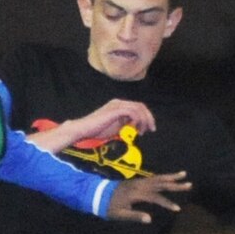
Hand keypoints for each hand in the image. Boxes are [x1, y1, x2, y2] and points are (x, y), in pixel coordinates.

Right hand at [28, 99, 156, 154]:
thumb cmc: (96, 131)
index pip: (138, 107)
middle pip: (140, 106)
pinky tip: (134, 128)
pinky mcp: (114, 110)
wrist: (83, 130)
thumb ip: (125, 126)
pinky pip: (132, 112)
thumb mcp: (115, 128)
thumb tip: (136, 128)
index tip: (148, 129)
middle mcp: (118, 102)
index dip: (146, 117)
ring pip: (138, 108)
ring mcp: (116, 105)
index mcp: (119, 105)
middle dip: (148, 118)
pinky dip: (137, 120)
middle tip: (151, 129)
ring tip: (141, 131)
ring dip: (144, 120)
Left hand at [106, 171, 189, 222]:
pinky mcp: (137, 181)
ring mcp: (138, 181)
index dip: (167, 203)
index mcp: (136, 193)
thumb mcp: (119, 214)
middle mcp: (139, 185)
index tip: (177, 208)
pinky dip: (163, 177)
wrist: (96, 194)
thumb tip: (150, 219)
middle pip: (160, 183)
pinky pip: (153, 178)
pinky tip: (169, 178)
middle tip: (189, 184)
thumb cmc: (107, 207)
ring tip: (183, 174)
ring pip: (157, 178)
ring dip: (171, 177)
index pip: (155, 197)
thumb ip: (134, 216)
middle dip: (175, 184)